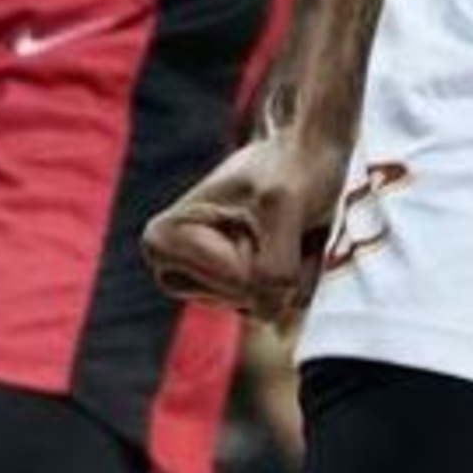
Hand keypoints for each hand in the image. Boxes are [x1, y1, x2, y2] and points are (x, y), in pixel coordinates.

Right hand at [141, 124, 350, 328]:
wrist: (308, 152)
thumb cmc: (289, 168)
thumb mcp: (282, 205)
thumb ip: (272, 267)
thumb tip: (274, 320)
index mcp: (164, 239)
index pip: (238, 279)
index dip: (265, 245)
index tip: (259, 206)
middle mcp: (176, 270)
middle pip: (249, 298)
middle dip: (280, 262)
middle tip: (278, 218)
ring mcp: (209, 287)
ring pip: (266, 308)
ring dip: (292, 269)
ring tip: (286, 228)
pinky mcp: (239, 296)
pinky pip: (279, 309)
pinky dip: (299, 278)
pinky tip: (293, 245)